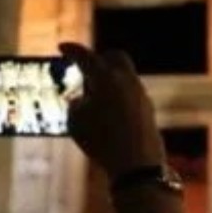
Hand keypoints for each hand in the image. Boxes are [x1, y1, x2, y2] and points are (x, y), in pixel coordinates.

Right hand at [58, 42, 163, 178]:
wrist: (136, 165)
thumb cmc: (101, 142)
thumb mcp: (75, 122)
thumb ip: (76, 104)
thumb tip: (82, 99)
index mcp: (105, 78)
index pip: (86, 57)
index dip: (72, 50)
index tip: (63, 47)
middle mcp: (126, 80)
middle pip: (114, 57)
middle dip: (99, 60)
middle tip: (85, 71)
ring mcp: (140, 94)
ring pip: (124, 76)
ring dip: (109, 80)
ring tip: (94, 100)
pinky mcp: (147, 109)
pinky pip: (131, 93)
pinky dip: (118, 95)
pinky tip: (109, 113)